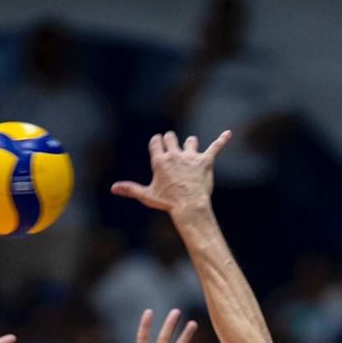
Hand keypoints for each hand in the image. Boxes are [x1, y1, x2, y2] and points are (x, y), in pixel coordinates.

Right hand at [111, 130, 231, 213]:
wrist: (189, 207)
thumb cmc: (167, 203)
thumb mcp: (147, 196)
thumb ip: (131, 189)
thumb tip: (113, 188)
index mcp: (160, 160)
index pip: (156, 141)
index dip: (157, 143)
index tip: (159, 148)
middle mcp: (175, 154)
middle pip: (171, 137)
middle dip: (171, 142)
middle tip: (173, 151)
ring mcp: (191, 157)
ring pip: (190, 141)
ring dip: (190, 145)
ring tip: (191, 154)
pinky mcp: (206, 161)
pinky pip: (215, 147)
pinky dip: (221, 140)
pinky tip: (228, 134)